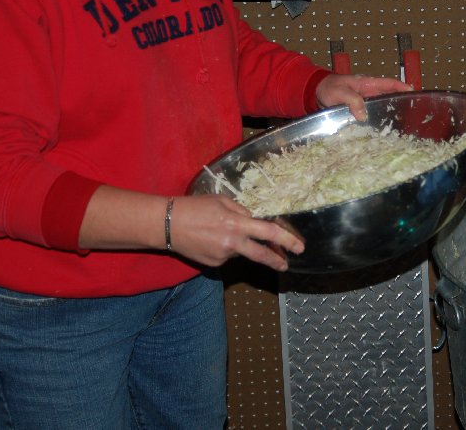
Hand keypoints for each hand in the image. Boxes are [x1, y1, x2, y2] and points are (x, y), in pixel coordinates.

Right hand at [169, 194, 303, 270]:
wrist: (166, 224)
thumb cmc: (194, 207)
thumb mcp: (222, 201)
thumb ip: (242, 211)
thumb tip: (254, 220)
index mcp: (237, 223)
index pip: (269, 233)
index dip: (287, 240)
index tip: (299, 247)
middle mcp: (232, 243)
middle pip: (261, 255)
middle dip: (277, 260)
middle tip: (286, 264)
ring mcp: (223, 256)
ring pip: (240, 252)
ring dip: (239, 245)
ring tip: (218, 232)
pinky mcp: (213, 264)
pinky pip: (226, 256)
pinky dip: (224, 249)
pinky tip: (210, 240)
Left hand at [315, 74, 412, 120]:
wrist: (317, 93)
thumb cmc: (329, 89)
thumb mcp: (339, 93)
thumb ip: (352, 101)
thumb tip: (364, 116)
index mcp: (368, 84)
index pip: (389, 83)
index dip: (402, 87)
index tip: (414, 93)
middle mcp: (370, 92)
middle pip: (390, 96)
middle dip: (402, 102)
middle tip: (415, 114)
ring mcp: (366, 102)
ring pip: (383, 107)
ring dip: (392, 113)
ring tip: (405, 125)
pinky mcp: (361, 111)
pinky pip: (374, 115)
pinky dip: (380, 120)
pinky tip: (385, 130)